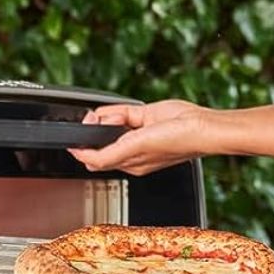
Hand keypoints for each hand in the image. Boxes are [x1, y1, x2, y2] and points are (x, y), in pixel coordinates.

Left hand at [69, 99, 213, 175]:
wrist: (199, 125)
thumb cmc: (174, 144)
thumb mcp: (134, 151)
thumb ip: (105, 156)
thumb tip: (82, 156)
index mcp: (129, 164)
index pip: (96, 159)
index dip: (82, 148)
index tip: (74, 139)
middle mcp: (132, 149)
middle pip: (101, 139)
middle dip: (96, 130)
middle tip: (96, 122)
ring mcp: (137, 132)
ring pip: (110, 123)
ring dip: (107, 118)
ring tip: (119, 119)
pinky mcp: (144, 116)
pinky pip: (122, 112)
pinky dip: (114, 110)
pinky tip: (116, 112)